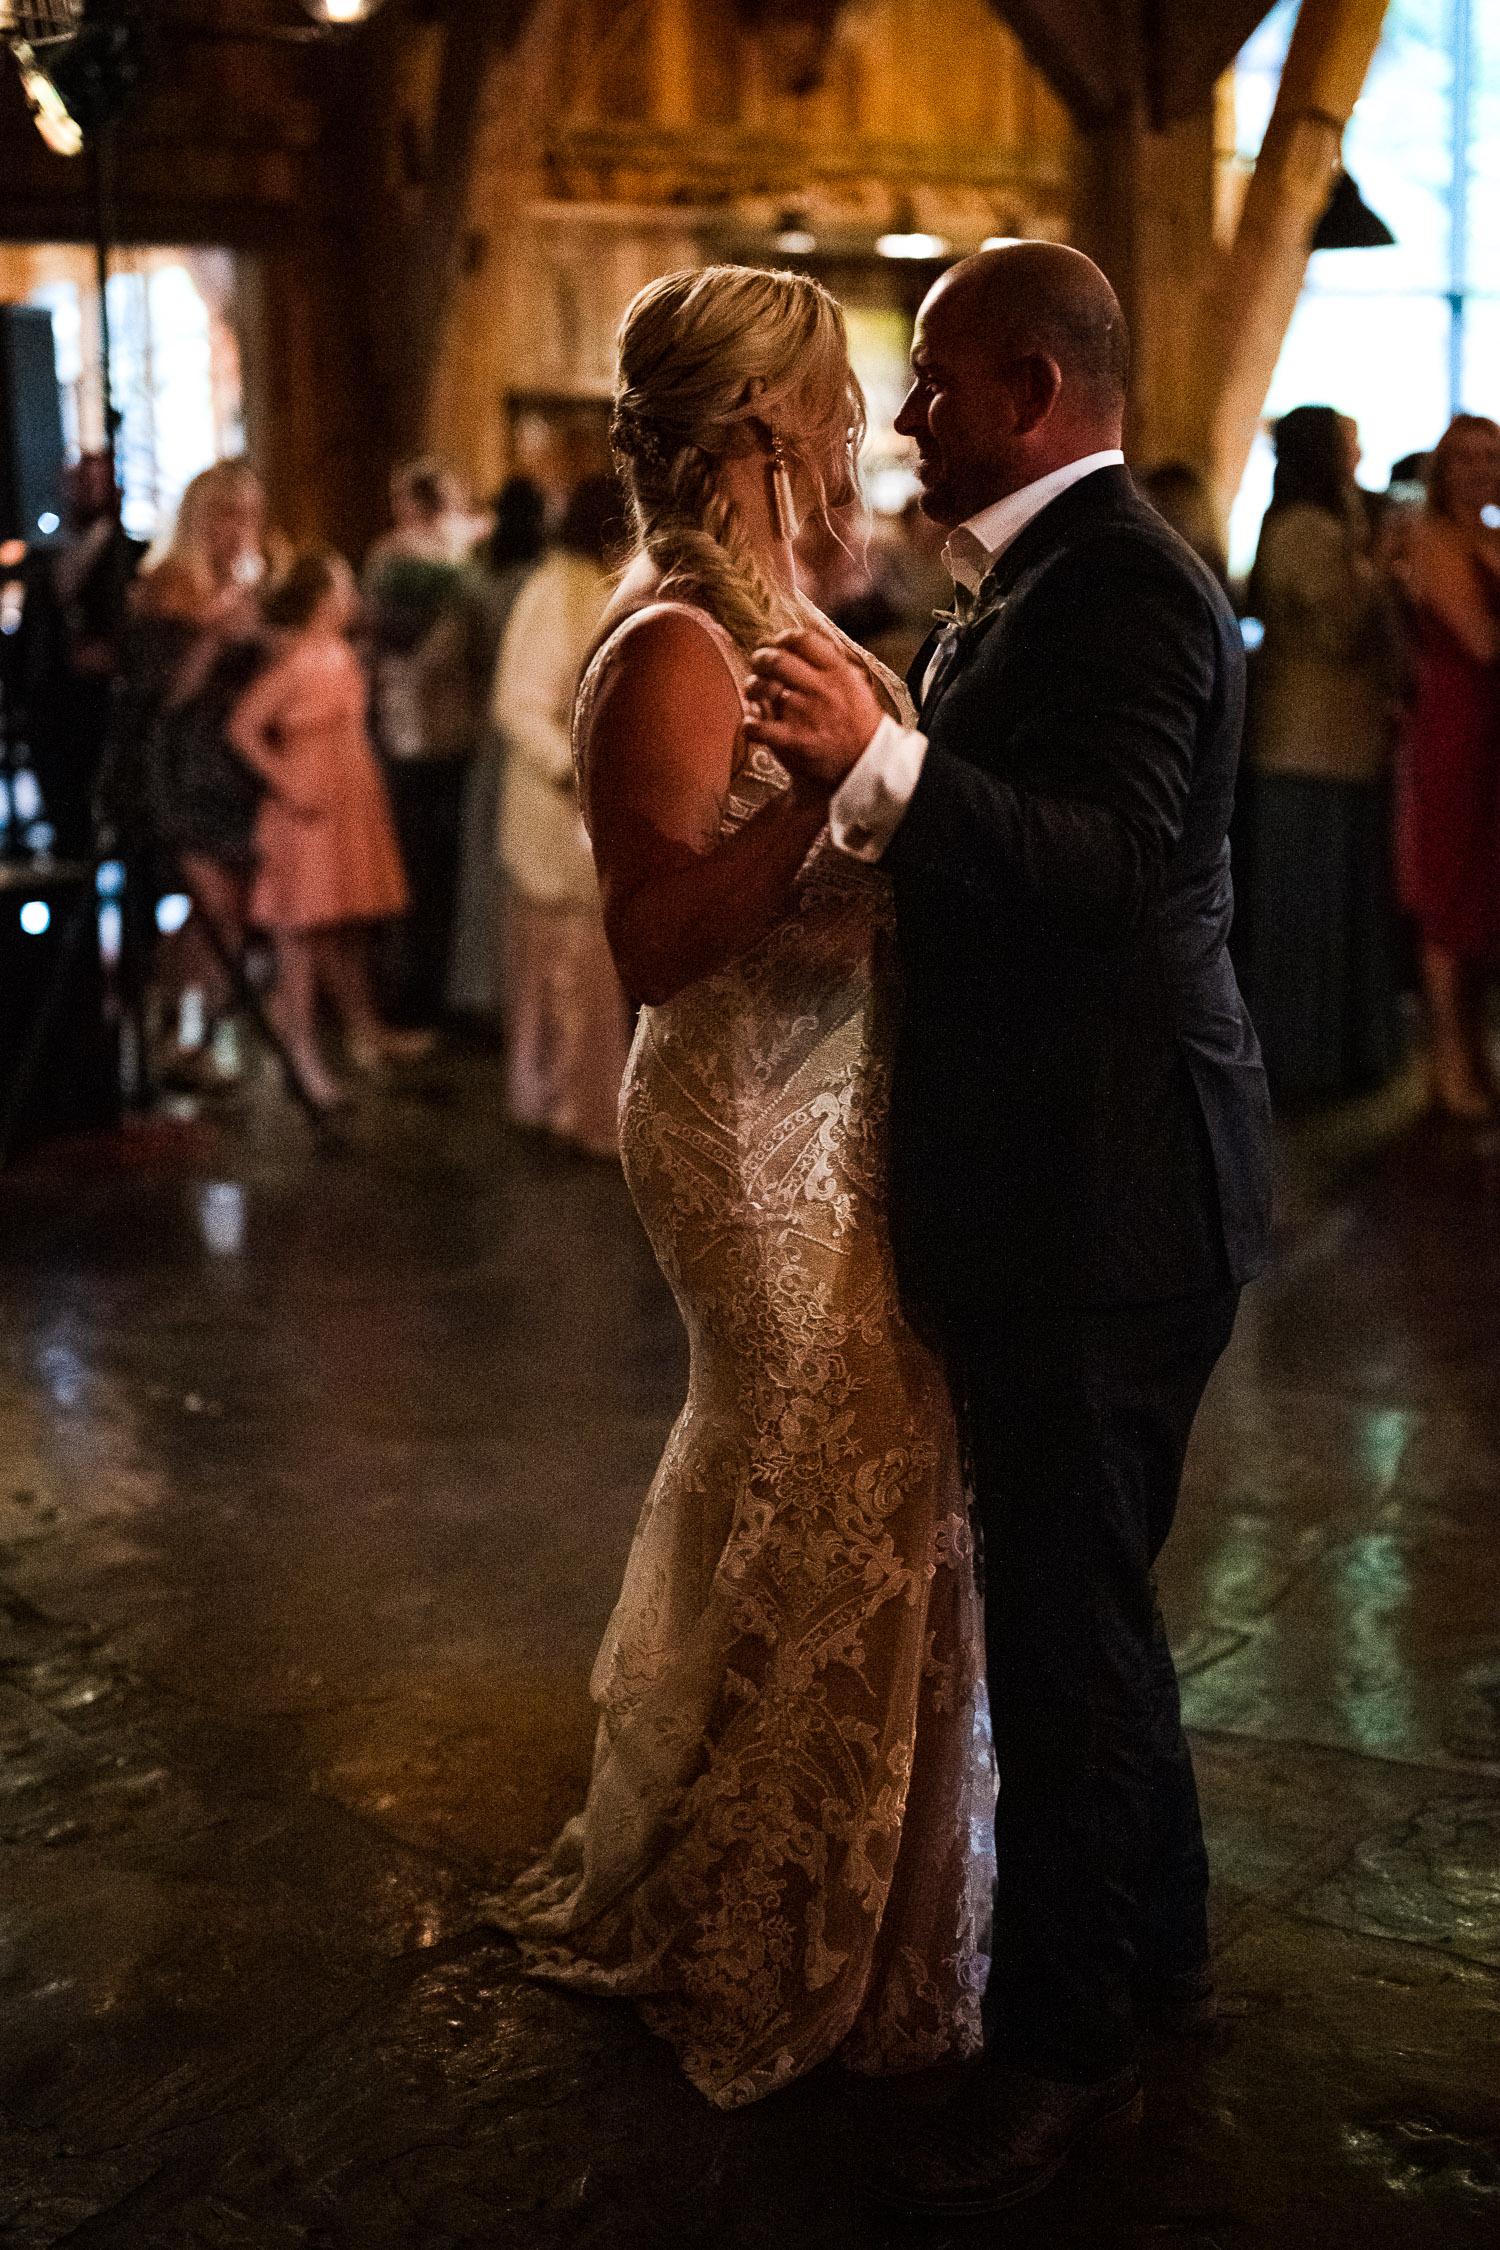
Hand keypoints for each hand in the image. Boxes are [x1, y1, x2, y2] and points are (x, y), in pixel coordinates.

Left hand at [744, 628, 884, 791]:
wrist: (868, 766)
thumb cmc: (860, 726)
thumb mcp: (857, 686)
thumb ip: (833, 665)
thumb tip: (804, 645)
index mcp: (838, 672)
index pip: (803, 640)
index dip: (782, 638)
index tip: (774, 644)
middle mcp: (821, 689)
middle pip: (777, 659)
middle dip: (760, 658)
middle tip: (757, 664)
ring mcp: (806, 714)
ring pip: (764, 687)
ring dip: (752, 687)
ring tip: (753, 692)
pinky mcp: (794, 741)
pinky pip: (759, 727)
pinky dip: (750, 725)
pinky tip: (752, 725)